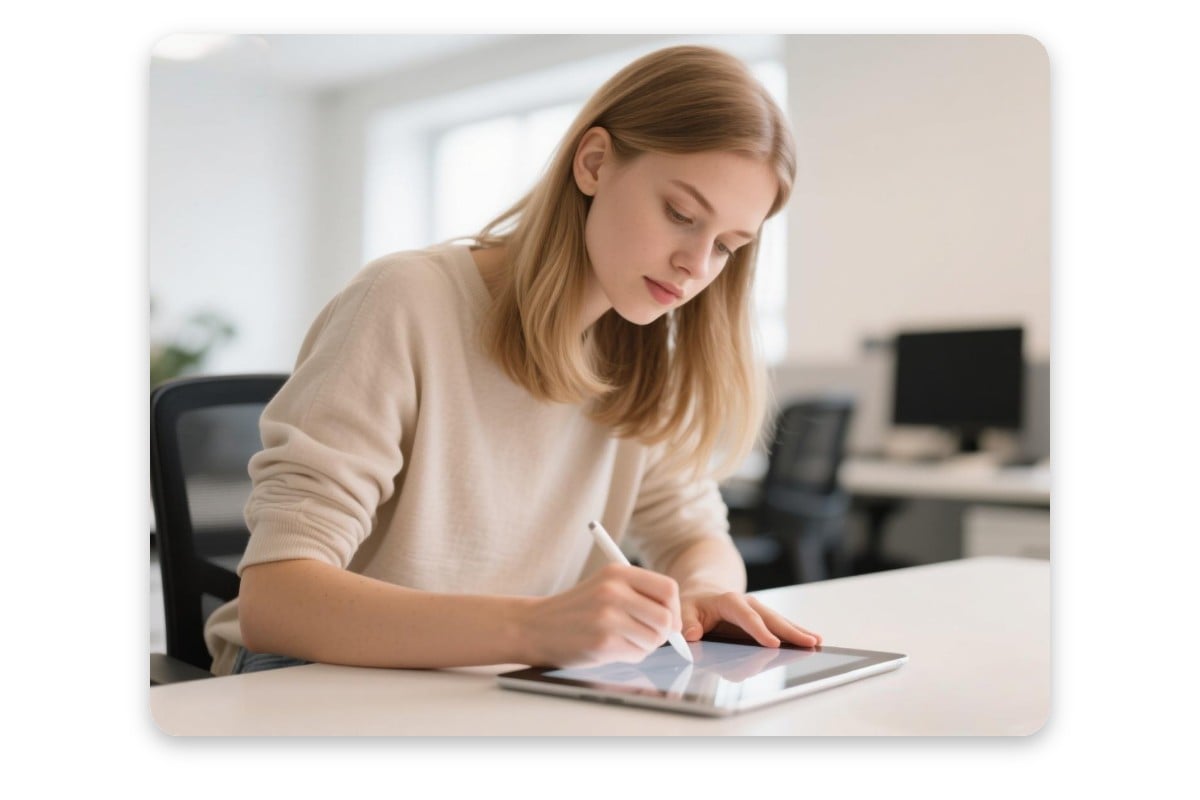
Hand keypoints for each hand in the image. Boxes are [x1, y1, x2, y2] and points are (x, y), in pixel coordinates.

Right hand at [518, 563, 681, 667]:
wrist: (536, 626)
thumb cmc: (577, 609)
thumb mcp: (606, 587)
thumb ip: (640, 596)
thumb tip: (677, 622)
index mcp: (618, 572)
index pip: (668, 588)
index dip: (674, 608)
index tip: (667, 619)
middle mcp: (613, 591)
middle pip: (666, 617)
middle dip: (663, 632)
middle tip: (648, 635)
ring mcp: (607, 618)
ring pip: (655, 638)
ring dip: (646, 645)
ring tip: (625, 640)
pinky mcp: (602, 643)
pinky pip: (638, 654)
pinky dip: (631, 655)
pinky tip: (612, 648)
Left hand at [680, 592, 821, 648]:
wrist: (703, 593)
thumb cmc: (693, 605)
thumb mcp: (684, 610)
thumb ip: (687, 622)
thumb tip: (692, 635)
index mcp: (728, 601)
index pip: (746, 616)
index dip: (759, 630)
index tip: (773, 644)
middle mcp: (748, 603)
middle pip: (771, 618)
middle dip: (790, 631)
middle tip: (808, 642)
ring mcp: (758, 610)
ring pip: (780, 621)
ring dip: (798, 631)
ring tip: (817, 642)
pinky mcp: (763, 618)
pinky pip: (781, 625)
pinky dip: (796, 632)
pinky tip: (812, 640)